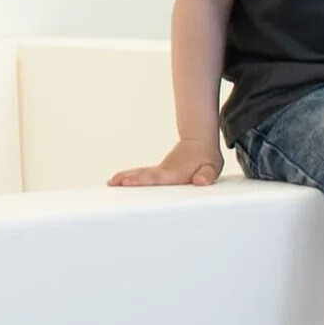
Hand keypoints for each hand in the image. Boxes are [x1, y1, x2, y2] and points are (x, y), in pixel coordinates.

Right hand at [109, 137, 223, 187]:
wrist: (199, 141)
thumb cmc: (206, 157)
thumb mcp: (212, 167)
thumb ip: (207, 175)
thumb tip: (201, 181)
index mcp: (175, 173)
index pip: (157, 178)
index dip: (144, 180)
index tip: (129, 181)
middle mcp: (164, 171)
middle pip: (144, 175)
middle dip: (129, 179)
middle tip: (113, 183)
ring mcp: (159, 171)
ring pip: (139, 173)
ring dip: (124, 177)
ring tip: (110, 183)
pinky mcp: (157, 172)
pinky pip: (141, 174)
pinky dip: (127, 177)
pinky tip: (116, 183)